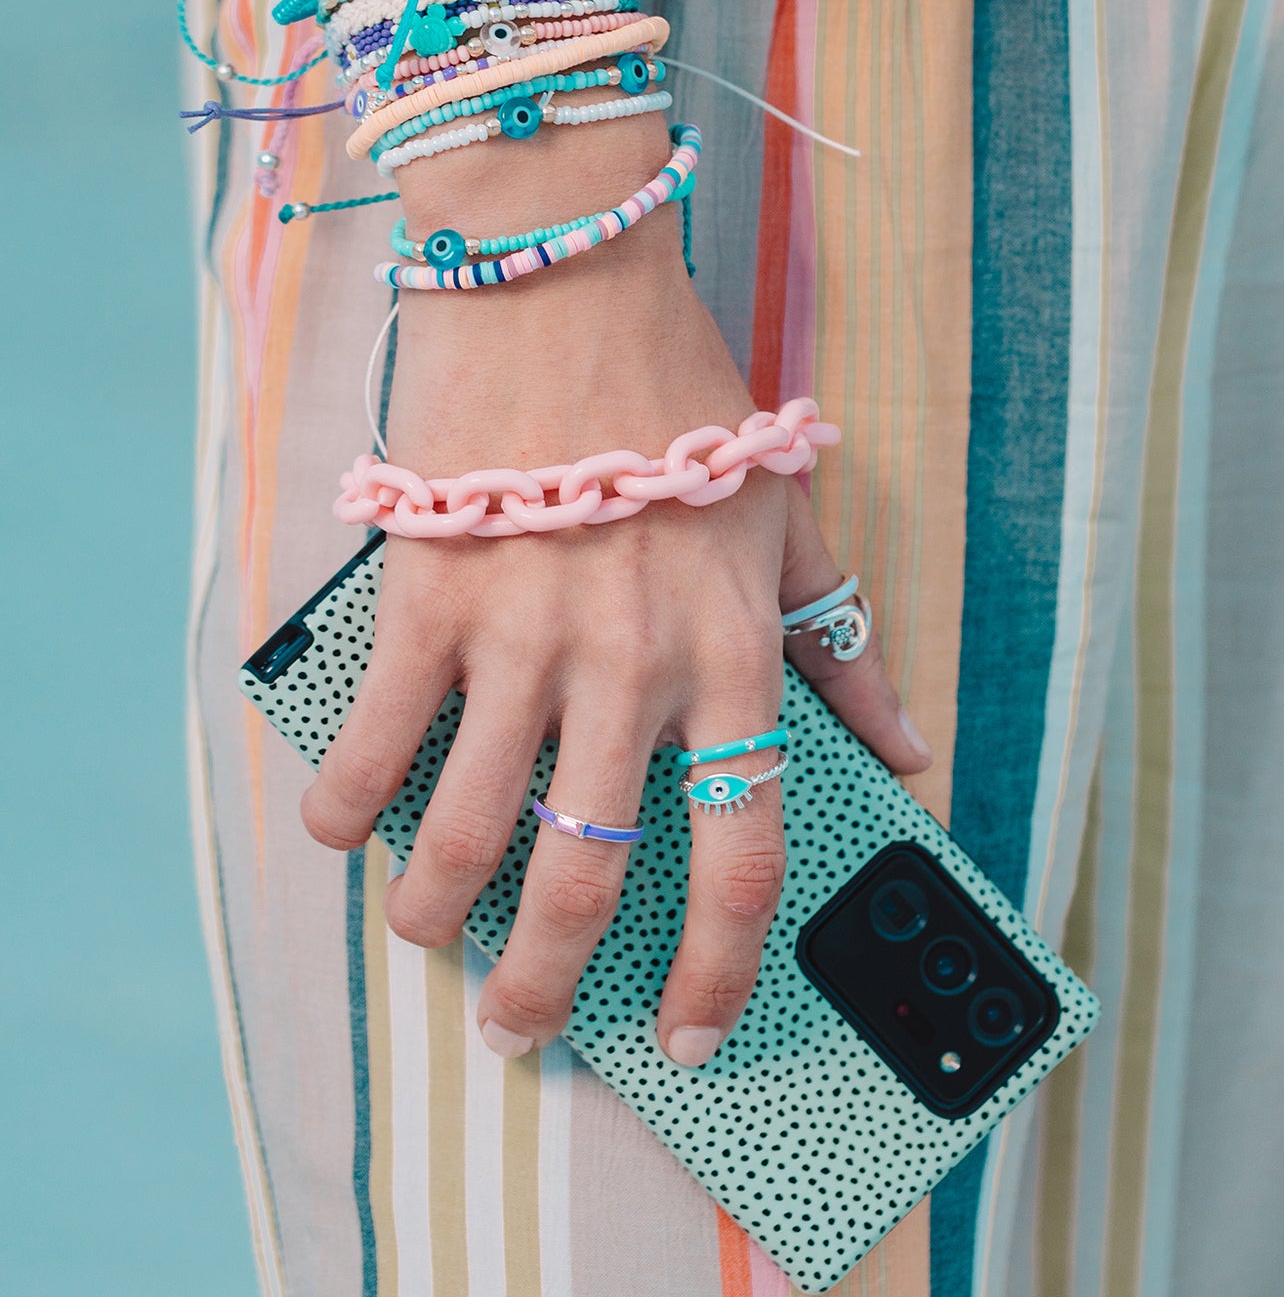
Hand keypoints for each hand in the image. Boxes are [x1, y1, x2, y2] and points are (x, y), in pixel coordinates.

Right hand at [296, 115, 930, 1062]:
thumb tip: (909, 746)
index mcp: (733, 650)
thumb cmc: (684, 396)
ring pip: (463, 839)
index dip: (719, 969)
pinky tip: (351, 831)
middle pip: (586, 881)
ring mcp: (522, 636)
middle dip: (546, 986)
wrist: (567, 280)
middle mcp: (633, 663)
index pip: (741, 853)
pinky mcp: (425, 600)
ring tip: (432, 937)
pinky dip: (348, 813)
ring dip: (436, 919)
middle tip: (525, 1021)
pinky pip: (370, 749)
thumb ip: (844, 639)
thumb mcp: (788, 513)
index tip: (690, 1030)